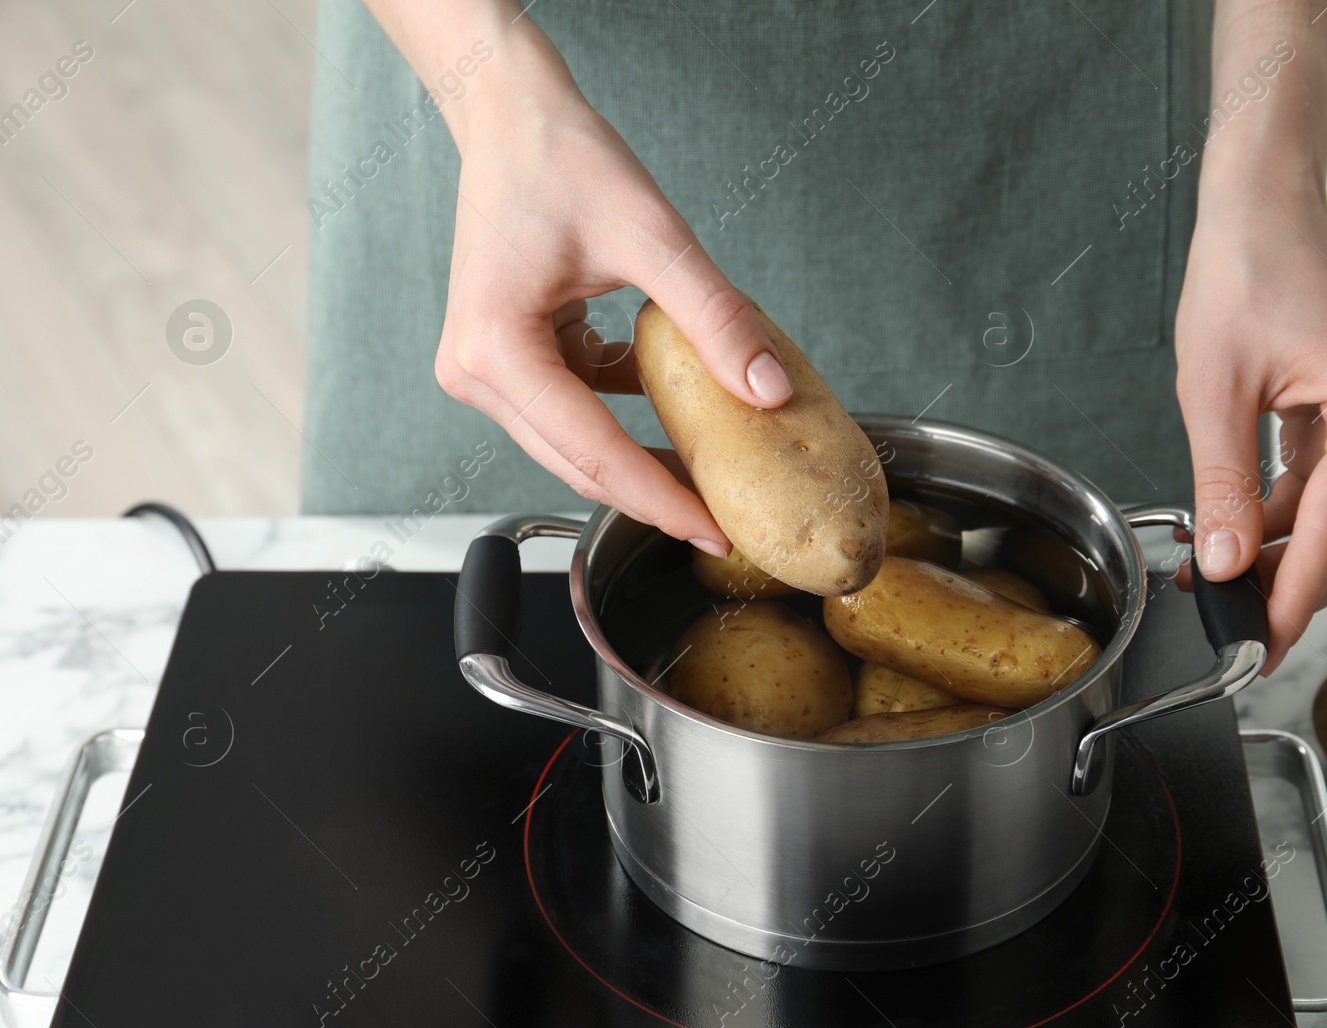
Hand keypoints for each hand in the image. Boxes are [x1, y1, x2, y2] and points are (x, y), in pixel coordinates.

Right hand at [431, 60, 789, 554]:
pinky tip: (669, 409)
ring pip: (573, 443)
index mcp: (495, 350)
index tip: (713, 528)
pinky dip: (620, 415)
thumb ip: (713, 319)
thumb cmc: (561, 158)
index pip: (592, 451)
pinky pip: (570, 409)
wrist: (511, 117)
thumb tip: (769, 390)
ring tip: (706, 475)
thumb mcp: (653, 238)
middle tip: (721, 519)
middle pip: (576, 462)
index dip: (659, 499)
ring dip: (637, 459)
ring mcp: (482, 370)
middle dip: (651, 493)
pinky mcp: (503, 360)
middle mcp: (474, 372)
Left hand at [1173, 178, 1326, 672]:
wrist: (1263, 212)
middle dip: (1298, 589)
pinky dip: (1296, 517)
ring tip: (1223, 581)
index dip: (1292, 599)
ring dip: (1294, 555)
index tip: (1259, 646)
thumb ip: (1222, 487)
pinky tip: (1244, 535)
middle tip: (1240, 628)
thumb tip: (1224, 564)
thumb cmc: (1242, 277)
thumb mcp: (1213, 392)